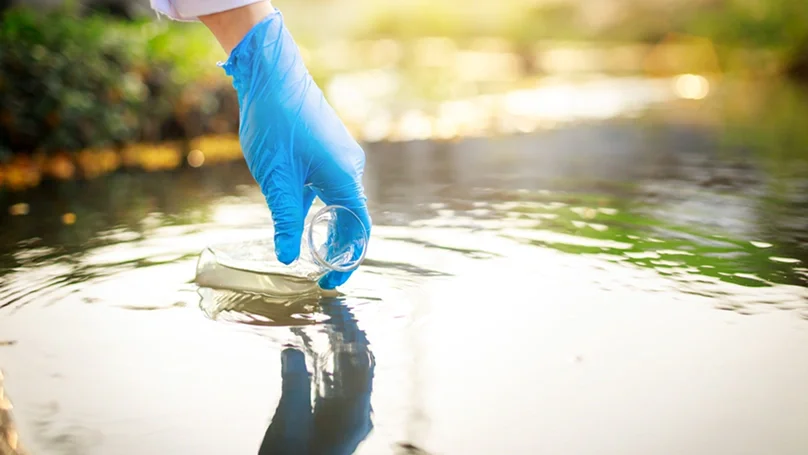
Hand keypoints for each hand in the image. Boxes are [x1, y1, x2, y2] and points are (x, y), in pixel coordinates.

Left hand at [220, 9, 370, 288]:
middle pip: (353, 219)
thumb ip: (285, 220)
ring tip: (309, 251)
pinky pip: (332, 187)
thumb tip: (287, 258)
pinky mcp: (329, 150)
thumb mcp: (276, 179)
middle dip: (338, 249)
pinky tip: (300, 216)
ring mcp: (341, 158)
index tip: (329, 282)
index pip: (358, 230)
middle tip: (318, 273)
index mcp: (344, 178)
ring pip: (342, 203)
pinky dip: (321, 208)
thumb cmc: (275, 122)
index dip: (348, 260)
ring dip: (328, 228)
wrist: (272, 74)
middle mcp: (350, 168)